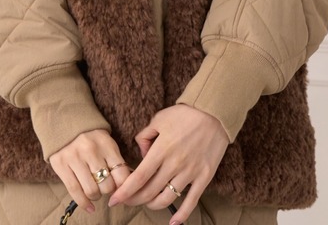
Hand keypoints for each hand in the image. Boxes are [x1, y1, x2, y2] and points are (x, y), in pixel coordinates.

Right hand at [49, 129, 130, 213]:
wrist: (64, 121)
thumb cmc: (90, 136)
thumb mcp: (106, 142)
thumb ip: (115, 160)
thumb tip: (125, 185)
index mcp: (106, 144)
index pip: (121, 174)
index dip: (124, 187)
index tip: (122, 189)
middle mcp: (91, 150)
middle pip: (107, 185)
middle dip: (108, 191)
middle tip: (106, 187)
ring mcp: (75, 158)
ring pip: (92, 191)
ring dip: (96, 196)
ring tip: (96, 192)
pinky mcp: (61, 165)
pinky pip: (74, 191)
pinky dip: (84, 203)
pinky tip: (89, 206)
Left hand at [108, 105, 228, 224]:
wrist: (213, 113)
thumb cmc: (184, 114)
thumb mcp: (159, 119)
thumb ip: (145, 136)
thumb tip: (142, 155)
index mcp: (161, 149)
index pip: (139, 177)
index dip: (125, 192)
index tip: (114, 200)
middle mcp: (174, 164)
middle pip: (150, 191)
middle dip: (135, 200)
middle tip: (127, 201)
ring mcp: (190, 172)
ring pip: (167, 199)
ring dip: (153, 205)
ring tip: (147, 202)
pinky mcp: (204, 177)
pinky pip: (192, 201)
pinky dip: (181, 215)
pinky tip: (173, 223)